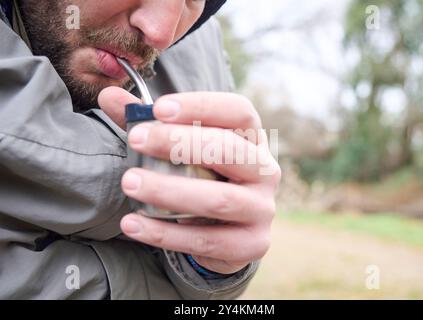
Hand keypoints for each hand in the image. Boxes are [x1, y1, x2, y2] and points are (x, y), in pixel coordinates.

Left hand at [99, 87, 280, 273]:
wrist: (229, 231)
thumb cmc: (203, 179)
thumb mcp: (184, 150)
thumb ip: (149, 124)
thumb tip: (109, 96)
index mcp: (252, 140)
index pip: (238, 112)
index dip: (201, 107)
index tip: (158, 109)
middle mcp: (265, 171)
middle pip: (230, 151)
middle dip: (180, 143)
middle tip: (136, 140)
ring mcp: (262, 209)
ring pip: (218, 199)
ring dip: (169, 190)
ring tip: (130, 183)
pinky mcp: (251, 245)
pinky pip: (206, 240)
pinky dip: (166, 233)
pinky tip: (134, 224)